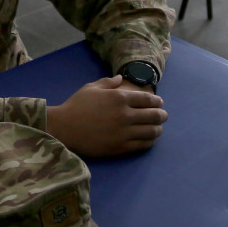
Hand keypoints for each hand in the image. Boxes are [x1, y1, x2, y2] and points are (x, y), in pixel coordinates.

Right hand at [46, 75, 166, 156]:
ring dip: (158, 129)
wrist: (64, 128)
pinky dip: (150, 142)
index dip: (157, 101)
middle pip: (154, 115)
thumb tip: (121, 78)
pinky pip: (142, 145)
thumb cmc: (76, 106)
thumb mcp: (91, 88)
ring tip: (158, 128)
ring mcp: (124, 132)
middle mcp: (125, 114)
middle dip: (162, 115)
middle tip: (163, 116)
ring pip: (151, 131)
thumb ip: (108, 82)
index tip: (160, 103)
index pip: (147, 99)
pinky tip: (149, 140)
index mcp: (119, 97)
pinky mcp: (120, 147)